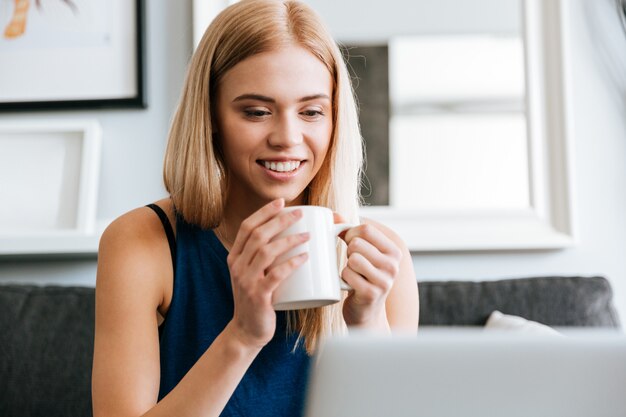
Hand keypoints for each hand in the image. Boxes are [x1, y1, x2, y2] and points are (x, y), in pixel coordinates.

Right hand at [227, 199, 309, 348]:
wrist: (246, 331)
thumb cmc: (257, 299)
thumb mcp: (253, 274)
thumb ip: (263, 257)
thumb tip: (290, 235)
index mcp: (235, 257)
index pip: (247, 227)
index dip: (264, 212)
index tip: (282, 202)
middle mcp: (237, 266)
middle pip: (257, 235)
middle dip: (280, 220)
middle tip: (301, 213)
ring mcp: (246, 281)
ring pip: (266, 252)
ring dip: (289, 240)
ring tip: (308, 235)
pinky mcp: (258, 296)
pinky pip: (275, 275)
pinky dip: (291, 264)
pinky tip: (305, 257)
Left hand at [335, 215, 402, 329]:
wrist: (365, 313)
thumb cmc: (361, 276)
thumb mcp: (361, 253)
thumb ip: (348, 231)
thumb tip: (333, 216)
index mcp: (393, 251)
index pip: (366, 229)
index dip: (350, 233)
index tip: (349, 244)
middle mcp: (393, 265)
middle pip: (357, 243)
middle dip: (348, 251)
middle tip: (352, 262)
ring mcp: (384, 280)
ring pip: (352, 258)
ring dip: (346, 265)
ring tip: (353, 274)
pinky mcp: (371, 293)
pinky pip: (347, 274)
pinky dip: (343, 278)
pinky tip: (350, 285)